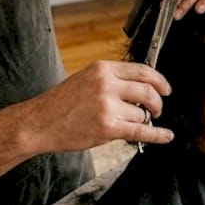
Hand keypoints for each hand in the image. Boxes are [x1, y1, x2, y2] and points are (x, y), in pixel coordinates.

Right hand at [16, 61, 173, 151]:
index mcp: (102, 69)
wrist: (39, 123)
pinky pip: (141, 131)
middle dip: (157, 102)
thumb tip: (140, 87)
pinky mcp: (107, 127)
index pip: (142, 70)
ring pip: (142, 114)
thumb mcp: (86, 79)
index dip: (159, 80)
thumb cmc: (60, 103)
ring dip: (144, 121)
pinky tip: (165, 135)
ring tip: (136, 124)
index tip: (165, 89)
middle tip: (158, 109)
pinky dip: (158, 135)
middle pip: (147, 91)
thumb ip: (111, 79)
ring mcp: (107, 106)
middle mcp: (106, 84)